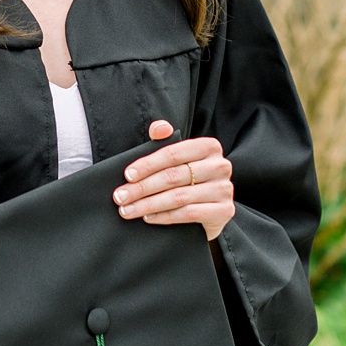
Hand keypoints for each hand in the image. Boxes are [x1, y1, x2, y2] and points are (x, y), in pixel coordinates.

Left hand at [117, 118, 234, 241]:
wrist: (211, 208)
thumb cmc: (187, 177)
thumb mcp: (177, 157)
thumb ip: (165, 141)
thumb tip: (158, 128)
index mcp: (208, 146)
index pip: (172, 154)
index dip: (147, 164)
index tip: (127, 175)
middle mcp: (221, 166)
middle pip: (173, 176)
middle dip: (142, 188)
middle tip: (120, 197)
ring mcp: (225, 189)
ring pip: (179, 197)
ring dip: (148, 205)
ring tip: (128, 210)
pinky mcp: (225, 211)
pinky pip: (189, 213)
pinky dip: (165, 216)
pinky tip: (148, 218)